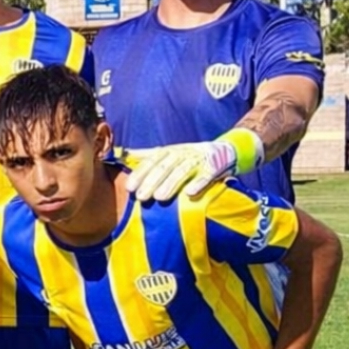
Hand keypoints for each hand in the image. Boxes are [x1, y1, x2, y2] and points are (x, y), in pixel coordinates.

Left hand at [122, 140, 239, 201]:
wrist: (224, 150)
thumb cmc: (189, 155)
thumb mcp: (168, 153)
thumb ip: (147, 156)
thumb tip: (123, 154)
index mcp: (169, 151)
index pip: (151, 161)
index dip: (140, 174)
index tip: (129, 188)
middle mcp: (182, 153)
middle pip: (164, 167)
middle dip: (151, 182)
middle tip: (140, 197)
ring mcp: (198, 159)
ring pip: (182, 171)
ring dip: (170, 184)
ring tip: (159, 198)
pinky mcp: (214, 166)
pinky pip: (206, 175)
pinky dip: (199, 183)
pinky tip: (189, 194)